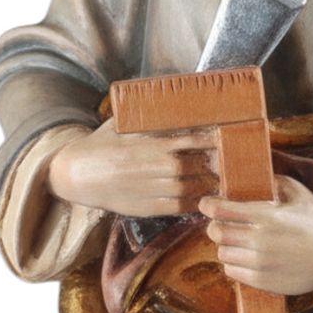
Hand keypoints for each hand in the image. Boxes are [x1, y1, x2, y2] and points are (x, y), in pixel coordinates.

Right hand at [48, 119, 216, 216]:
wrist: (79, 175)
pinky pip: (185, 206)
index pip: (198, 140)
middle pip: (204, 164)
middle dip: (219, 162)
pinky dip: (199, 201)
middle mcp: (163, 168)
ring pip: (198, 187)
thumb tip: (169, 105)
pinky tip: (206, 195)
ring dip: (213, 183)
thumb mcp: (124, 124)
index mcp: (158, 144)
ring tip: (224, 178)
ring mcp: (160, 189)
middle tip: (232, 158)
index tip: (228, 136)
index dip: (216, 139)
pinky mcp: (154, 207)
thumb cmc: (102, 145)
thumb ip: (149, 119)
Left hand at [199, 176, 312, 296]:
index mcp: (266, 216)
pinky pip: (232, 272)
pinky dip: (234, 264)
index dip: (208, 205)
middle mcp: (259, 241)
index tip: (206, 204)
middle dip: (215, 226)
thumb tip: (255, 177)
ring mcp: (259, 263)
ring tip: (238, 241)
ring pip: (222, 254)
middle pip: (216, 233)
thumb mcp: (301, 195)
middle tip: (222, 223)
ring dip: (226, 246)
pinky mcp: (261, 281)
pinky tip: (245, 257)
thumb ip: (276, 183)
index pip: (222, 210)